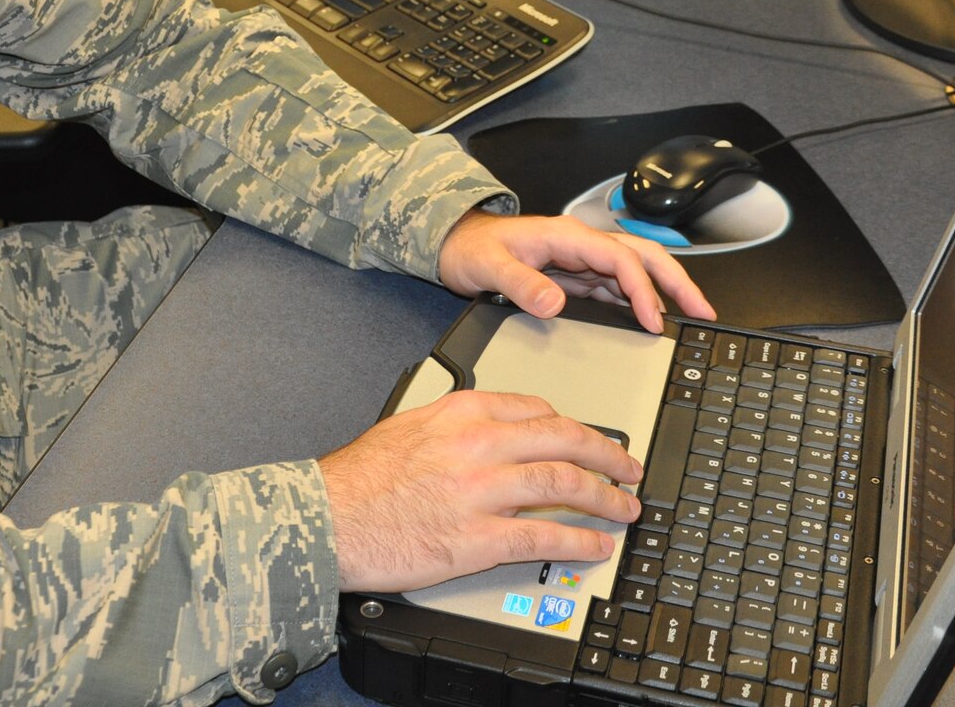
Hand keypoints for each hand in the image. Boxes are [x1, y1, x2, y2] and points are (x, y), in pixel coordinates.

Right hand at [319, 389, 642, 591]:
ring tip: (624, 508)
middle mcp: (477, 445)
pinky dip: (579, 540)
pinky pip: (544, 536)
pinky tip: (596, 545)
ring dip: (605, 497)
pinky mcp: (477, 539)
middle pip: (564, 439)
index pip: (535, 410)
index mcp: (460, 412)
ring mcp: (480, 492)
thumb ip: (453, 424)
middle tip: (629, 468)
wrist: (325, 519)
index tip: (588, 439)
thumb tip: (491, 430)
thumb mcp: (407, 426)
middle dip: (608, 454)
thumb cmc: (356, 480)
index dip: (573, 426)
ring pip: (564, 484)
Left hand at [436, 210, 715, 332]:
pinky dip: (640, 301)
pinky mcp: (576, 275)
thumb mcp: (488, 266)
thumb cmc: (471, 249)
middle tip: (704, 312)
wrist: (455, 244)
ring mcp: (581, 260)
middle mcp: (581, 244)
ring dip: (666, 292)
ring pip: (637, 271)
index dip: (642, 289)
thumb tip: (553, 302)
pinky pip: (617, 286)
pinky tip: (650, 321)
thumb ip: (520, 283)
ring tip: (691, 319)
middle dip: (677, 282)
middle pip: (644, 256)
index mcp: (567, 237)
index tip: (653, 320)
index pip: (620, 259)